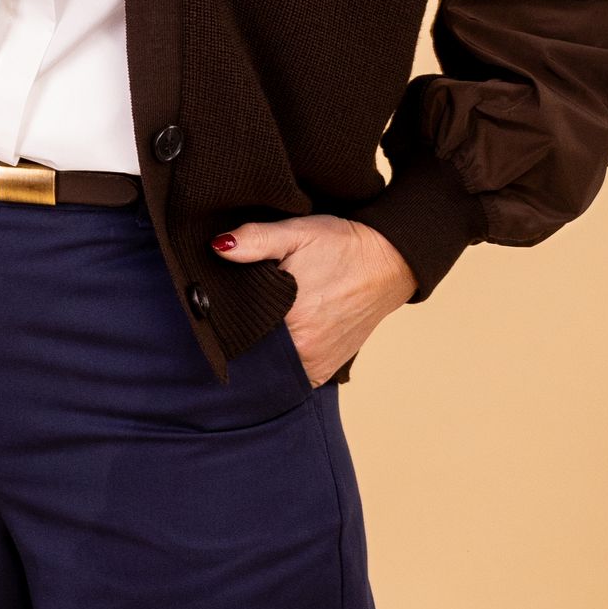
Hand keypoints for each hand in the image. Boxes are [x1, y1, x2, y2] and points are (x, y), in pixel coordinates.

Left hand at [210, 214, 416, 384]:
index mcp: (290, 319)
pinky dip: (279, 363)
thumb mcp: (298, 232)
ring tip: (256, 327)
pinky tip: (275, 342)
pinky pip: (290, 376)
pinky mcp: (325, 370)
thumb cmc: (343, 246)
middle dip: (239, 337)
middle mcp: (303, 351)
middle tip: (236, 315)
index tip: (217, 306)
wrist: (390, 263)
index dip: (223, 319)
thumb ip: (256, 240)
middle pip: (250, 353)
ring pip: (269, 368)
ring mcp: (315, 365)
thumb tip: (218, 247)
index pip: (236, 331)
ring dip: (259, 352)